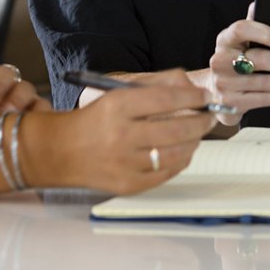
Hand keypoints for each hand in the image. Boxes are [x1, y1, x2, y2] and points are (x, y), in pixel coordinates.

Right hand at [20, 69, 214, 193]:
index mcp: (116, 106)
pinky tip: (182, 151)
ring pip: (176, 153)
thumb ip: (154, 85)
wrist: (60, 151)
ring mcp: (125, 163)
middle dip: (200, 121)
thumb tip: (189, 85)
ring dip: (194, 141)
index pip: (166, 99)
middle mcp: (121, 135)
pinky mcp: (128, 185)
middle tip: (209, 115)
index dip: (193, 97)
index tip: (205, 96)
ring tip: (196, 133)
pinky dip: (180, 161)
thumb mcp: (116, 92)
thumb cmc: (95, 119)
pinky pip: (166, 173)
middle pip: (177, 128)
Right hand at [189, 8, 269, 126]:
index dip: (261, 32)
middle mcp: (221, 60)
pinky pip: (262, 99)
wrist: (212, 92)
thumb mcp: (237, 43)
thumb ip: (250, 26)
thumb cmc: (231, 63)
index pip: (240, 29)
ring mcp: (225, 83)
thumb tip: (256, 5)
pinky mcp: (232, 103)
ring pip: (264, 83)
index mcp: (225, 40)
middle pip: (258, 59)